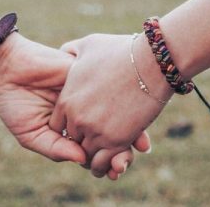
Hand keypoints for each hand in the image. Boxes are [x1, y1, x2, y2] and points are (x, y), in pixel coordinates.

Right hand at [0, 33, 146, 177]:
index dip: (106, 161)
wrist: (8, 67)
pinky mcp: (90, 75)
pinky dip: (124, 104)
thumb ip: (55, 148)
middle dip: (121, 149)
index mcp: (71, 128)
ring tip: (136, 147)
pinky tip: (130, 118)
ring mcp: (89, 93)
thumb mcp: (31, 133)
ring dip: (130, 130)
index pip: (93, 148)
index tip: (115, 172)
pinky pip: (111, 90)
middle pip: (110, 132)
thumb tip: (83, 161)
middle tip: (126, 162)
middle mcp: (84, 111)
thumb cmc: (14, 102)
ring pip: (116, 113)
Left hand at [51, 33, 171, 177]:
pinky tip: (114, 161)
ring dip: (94, 157)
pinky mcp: (116, 140)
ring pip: (86, 156)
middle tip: (94, 141)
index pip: (57, 125)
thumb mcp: (88, 45)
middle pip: (72, 141)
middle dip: (82, 141)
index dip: (69, 126)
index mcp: (67, 99)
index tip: (82, 124)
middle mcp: (77, 118)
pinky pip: (103, 162)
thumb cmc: (121, 50)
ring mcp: (96, 131)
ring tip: (104, 155)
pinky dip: (107, 165)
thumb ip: (71, 51)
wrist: (151, 61)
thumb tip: (65, 52)